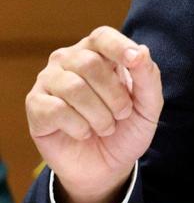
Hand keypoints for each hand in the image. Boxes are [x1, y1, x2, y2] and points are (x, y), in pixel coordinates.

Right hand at [26, 26, 163, 202]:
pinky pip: (55, 110)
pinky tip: (84, 133)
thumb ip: (148, 77)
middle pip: (90, 63)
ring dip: (98, 114)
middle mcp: (70, 60)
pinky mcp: (35, 105)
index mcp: (99, 52)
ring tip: (106, 127)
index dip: (119, 46)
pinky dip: (79, 127)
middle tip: (122, 114)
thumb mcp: (148, 105)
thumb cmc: (127, 127)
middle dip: (114, 95)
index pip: (103, 37)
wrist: (106, 165)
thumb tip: (142, 50)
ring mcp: (49, 81)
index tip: (134, 61)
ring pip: (73, 87)